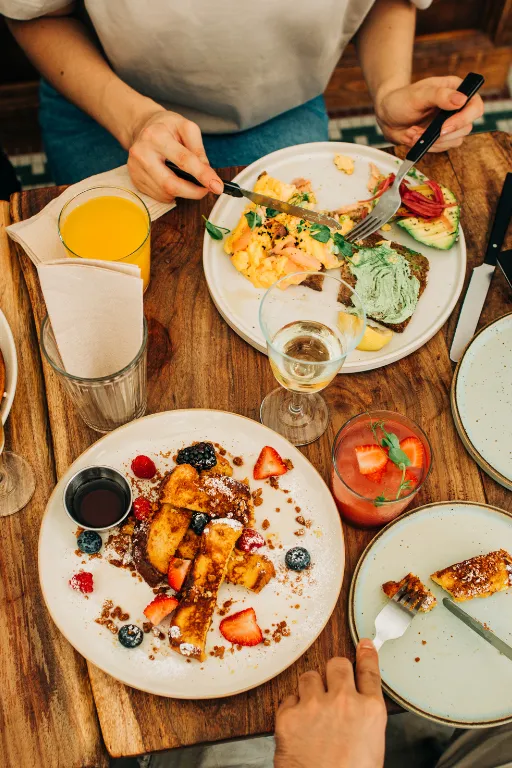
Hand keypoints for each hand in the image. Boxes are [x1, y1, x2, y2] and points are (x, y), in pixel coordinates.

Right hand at [127, 108, 222, 201]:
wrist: (142, 126)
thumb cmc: (167, 127)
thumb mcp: (186, 128)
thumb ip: (198, 150)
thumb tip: (207, 173)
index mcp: (156, 136)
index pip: (183, 160)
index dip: (202, 175)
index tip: (217, 186)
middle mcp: (142, 153)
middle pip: (171, 184)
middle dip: (193, 192)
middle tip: (205, 190)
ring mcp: (135, 168)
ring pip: (165, 193)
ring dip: (182, 193)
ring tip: (187, 180)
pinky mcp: (134, 179)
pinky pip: (158, 196)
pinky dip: (170, 193)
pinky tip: (172, 180)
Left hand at [274, 640, 385, 767]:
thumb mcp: (371, 747)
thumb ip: (365, 718)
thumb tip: (357, 708)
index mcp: (370, 711)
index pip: (369, 671)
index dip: (366, 654)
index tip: (364, 644)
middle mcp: (344, 701)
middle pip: (338, 663)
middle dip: (334, 672)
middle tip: (331, 685)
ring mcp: (315, 705)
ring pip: (309, 675)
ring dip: (310, 689)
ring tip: (312, 710)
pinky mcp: (289, 714)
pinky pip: (288, 697)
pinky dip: (291, 708)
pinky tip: (297, 725)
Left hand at [375, 76, 483, 151]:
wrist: (387, 116)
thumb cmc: (401, 100)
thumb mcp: (418, 94)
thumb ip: (439, 95)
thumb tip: (461, 99)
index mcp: (456, 90)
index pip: (475, 105)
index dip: (464, 118)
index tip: (444, 126)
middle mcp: (457, 107)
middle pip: (466, 127)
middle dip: (442, 134)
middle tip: (420, 132)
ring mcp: (450, 124)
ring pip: (455, 140)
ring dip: (433, 142)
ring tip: (413, 133)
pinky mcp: (441, 137)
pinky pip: (443, 147)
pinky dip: (427, 146)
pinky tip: (414, 138)